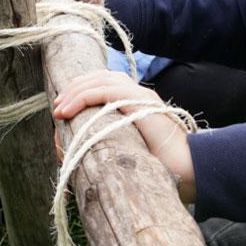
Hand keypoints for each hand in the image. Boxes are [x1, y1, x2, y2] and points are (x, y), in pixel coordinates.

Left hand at [53, 70, 195, 202]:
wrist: (188, 169)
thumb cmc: (162, 166)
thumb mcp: (129, 149)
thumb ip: (109, 142)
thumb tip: (78, 147)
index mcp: (137, 100)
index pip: (105, 82)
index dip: (82, 89)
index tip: (64, 106)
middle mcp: (139, 93)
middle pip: (100, 76)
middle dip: (74, 88)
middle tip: (57, 106)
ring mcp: (141, 95)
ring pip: (100, 80)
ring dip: (75, 92)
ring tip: (60, 108)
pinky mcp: (140, 101)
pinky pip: (105, 91)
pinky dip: (83, 97)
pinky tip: (68, 110)